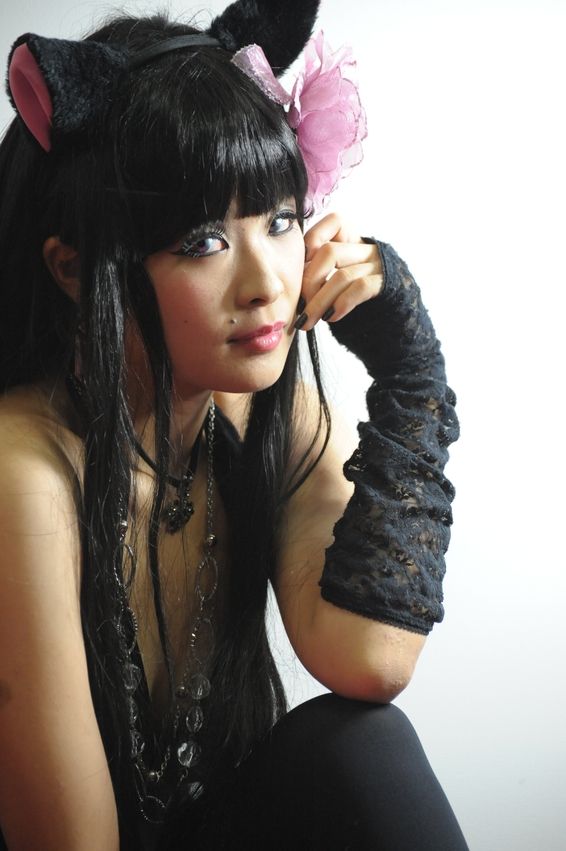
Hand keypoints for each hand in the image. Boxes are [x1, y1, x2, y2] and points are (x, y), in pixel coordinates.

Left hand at [294, 213, 383, 330]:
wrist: (397, 324)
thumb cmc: (360, 303)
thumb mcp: (339, 281)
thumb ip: (321, 273)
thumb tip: (292, 285)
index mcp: (355, 242)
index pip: (334, 222)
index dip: (311, 241)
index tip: (299, 270)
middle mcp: (369, 249)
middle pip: (329, 252)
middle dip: (308, 282)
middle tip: (301, 307)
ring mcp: (379, 266)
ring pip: (342, 276)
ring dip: (319, 302)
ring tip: (308, 321)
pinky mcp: (387, 286)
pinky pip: (359, 288)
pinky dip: (340, 304)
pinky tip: (331, 317)